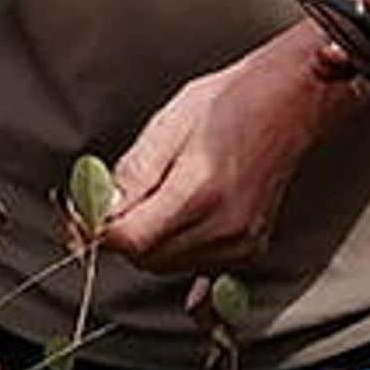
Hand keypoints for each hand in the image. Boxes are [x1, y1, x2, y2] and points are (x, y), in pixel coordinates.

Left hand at [101, 33, 326, 277]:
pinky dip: (175, 249)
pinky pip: (196, 266)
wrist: (289, 103)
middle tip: (105, 203)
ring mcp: (241, 243)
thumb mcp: (168, 124)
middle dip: (118, 235)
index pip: (130, 239)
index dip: (97, 228)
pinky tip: (176, 218)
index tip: (80, 214)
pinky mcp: (250, 248)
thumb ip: (133, 173)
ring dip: (146, 243)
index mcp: (200, 191)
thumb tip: (100, 208)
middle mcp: (224, 226)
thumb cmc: (231, 102)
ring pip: (167, 266)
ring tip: (148, 200)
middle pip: (146, 258)